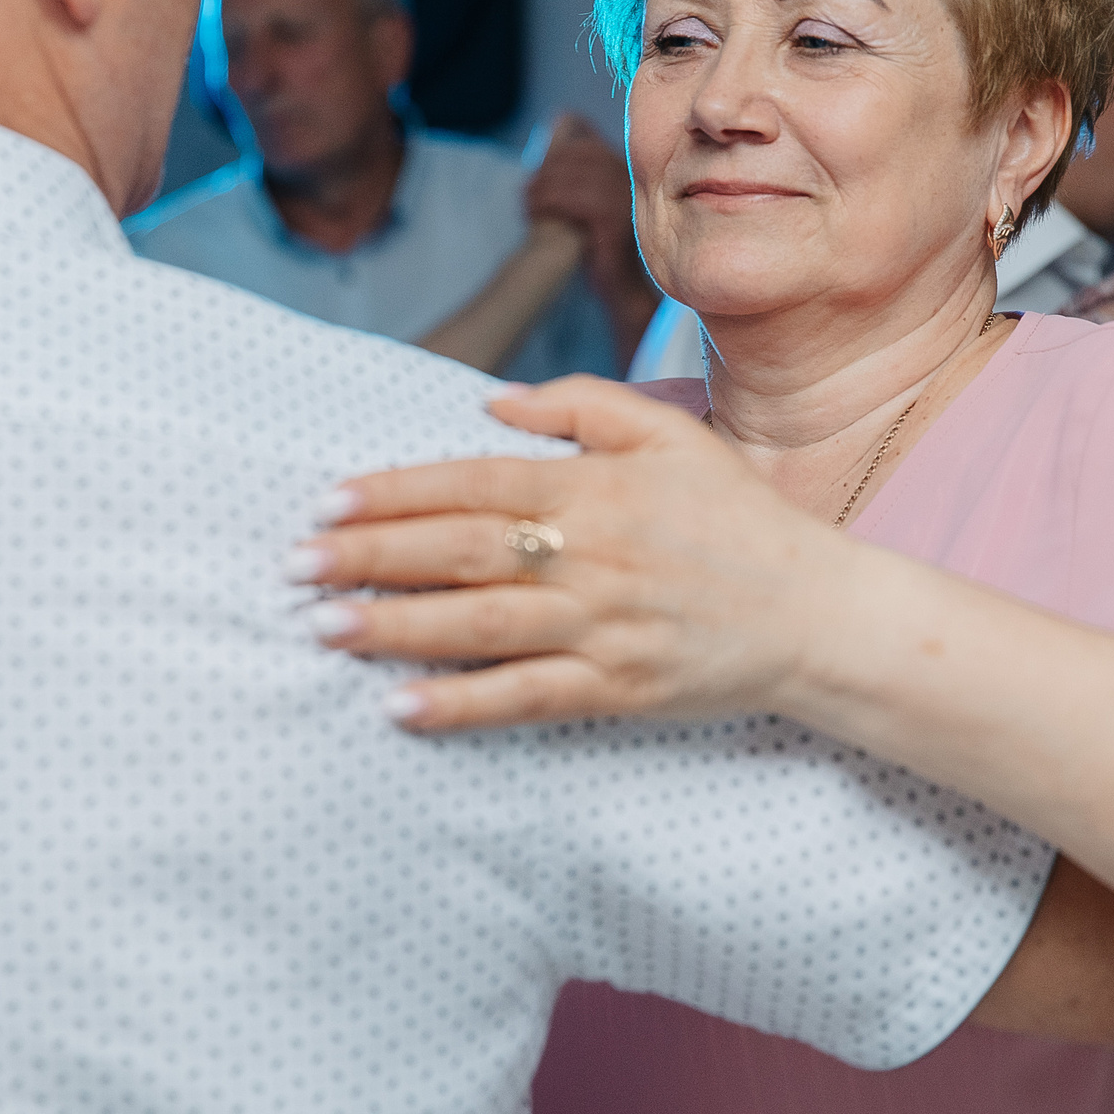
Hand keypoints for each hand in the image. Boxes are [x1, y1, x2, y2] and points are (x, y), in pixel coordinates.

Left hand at [288, 377, 858, 729]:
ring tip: (324, 629)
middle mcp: (591, 556)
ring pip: (480, 627)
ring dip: (395, 629)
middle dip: (370, 559)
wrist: (818, 612)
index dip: (394, 493)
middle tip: (295, 569)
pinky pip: (525, 699)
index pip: (473, 485)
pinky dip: (462, 706)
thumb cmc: (736, 518)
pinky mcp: (617, 690)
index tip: (326, 504)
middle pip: (460, 552)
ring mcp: (602, 628)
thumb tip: (491, 404)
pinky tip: (402, 708)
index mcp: (596, 490)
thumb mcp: (668, 435)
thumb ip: (580, 407)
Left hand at [521, 112, 631, 234]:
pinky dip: (551, 204)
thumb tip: (562, 116)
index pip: (585, 145)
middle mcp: (631, 178)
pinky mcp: (617, 219)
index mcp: (626, 166)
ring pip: (574, 179)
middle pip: (578, 159)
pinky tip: (536, 215)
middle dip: (545, 174)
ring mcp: (627, 197)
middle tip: (524, 193)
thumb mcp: (588, 192)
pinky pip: (577, 201)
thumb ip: (577, 155)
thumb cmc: (597, 238)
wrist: (618, 283)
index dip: (554, 158)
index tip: (533, 178)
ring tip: (526, 206)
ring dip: (542, 190)